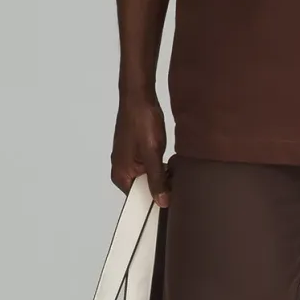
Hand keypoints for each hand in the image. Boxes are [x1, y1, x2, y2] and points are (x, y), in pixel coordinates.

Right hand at [111, 92, 171, 206]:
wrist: (139, 97)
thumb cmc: (141, 122)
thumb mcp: (152, 154)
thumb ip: (156, 180)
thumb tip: (162, 202)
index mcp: (121, 175)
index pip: (139, 200)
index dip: (157, 201)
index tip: (173, 200)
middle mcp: (121, 170)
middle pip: (143, 189)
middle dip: (160, 187)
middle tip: (177, 183)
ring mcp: (128, 160)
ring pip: (147, 177)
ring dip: (161, 176)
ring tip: (175, 172)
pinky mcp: (135, 151)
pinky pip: (148, 166)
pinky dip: (159, 166)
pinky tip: (170, 161)